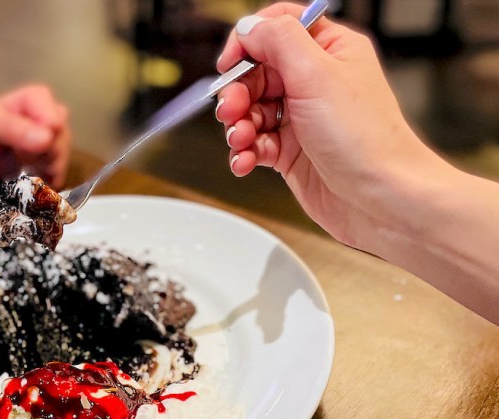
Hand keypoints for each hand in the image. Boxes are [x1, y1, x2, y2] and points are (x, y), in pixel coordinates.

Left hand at [0, 84, 70, 188]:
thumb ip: (13, 129)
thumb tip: (48, 138)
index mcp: (39, 98)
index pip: (57, 125)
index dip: (41, 143)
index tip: (19, 150)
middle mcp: (52, 114)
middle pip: (61, 144)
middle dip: (42, 159)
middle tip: (18, 159)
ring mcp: (55, 137)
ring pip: (61, 161)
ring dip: (42, 171)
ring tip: (20, 167)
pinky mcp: (52, 157)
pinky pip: (59, 174)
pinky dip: (44, 182)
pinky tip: (27, 177)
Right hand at [214, 3, 447, 248]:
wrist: (381, 199)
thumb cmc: (364, 139)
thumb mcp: (317, 74)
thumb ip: (278, 40)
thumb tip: (249, 27)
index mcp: (330, 51)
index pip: (279, 27)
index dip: (249, 42)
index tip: (230, 64)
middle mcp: (315, 82)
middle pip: (256, 72)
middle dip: (237, 93)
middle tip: (231, 111)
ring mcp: (302, 119)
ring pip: (250, 111)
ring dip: (237, 126)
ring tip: (241, 141)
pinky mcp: (291, 152)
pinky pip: (255, 144)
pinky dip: (244, 152)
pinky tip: (246, 161)